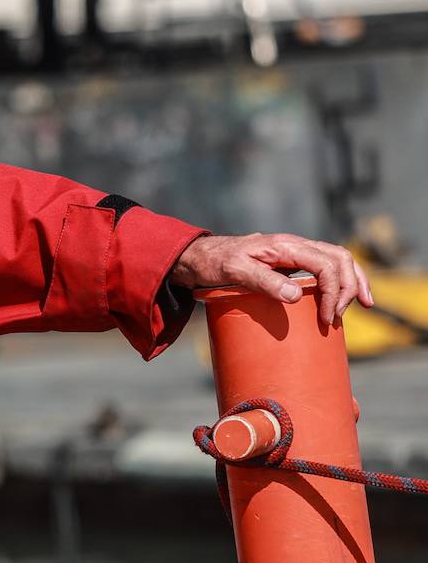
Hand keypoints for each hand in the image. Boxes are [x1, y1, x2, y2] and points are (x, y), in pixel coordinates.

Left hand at [170, 233, 373, 325]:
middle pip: (340, 258)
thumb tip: (296, 296)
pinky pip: (325, 267)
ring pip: (338, 260)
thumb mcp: (235, 271)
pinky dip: (340, 280)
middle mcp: (295, 246)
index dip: (334, 291)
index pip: (326, 264)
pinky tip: (343, 297)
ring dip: (353, 281)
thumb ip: (263, 281)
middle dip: (350, 286)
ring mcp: (295, 252)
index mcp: (285, 246)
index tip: (327, 317)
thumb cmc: (215, 263)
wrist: (200, 255)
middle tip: (340, 316)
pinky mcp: (292, 262)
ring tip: (363, 304)